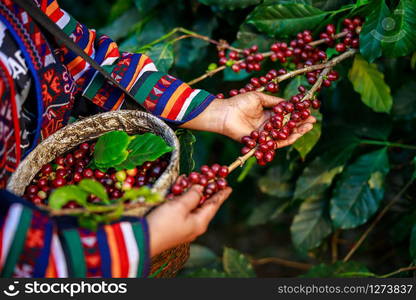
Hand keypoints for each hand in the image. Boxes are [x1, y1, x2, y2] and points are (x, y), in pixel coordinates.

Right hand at [146, 185, 231, 256]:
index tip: (229, 187)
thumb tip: (201, 188)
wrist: (143, 240)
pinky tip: (179, 188)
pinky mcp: (172, 224)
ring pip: (192, 205)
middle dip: (207, 190)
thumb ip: (193, 195)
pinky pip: (182, 208)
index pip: (214, 205)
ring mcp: (183, 225)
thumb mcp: (180, 206)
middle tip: (212, 179)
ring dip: (193, 192)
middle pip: (204, 204)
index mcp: (200, 222)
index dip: (221, 194)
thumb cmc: (164, 223)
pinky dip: (182, 197)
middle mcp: (194, 225)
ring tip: (195, 179)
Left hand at [182, 92, 315, 147]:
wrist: (225, 113)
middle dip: (300, 124)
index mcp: (267, 114)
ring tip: (307, 127)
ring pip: (283, 135)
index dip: (297, 114)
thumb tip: (289, 103)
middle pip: (287, 127)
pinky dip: (285, 139)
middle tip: (312, 121)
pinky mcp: (259, 142)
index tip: (308, 111)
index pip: (286, 116)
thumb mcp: (259, 98)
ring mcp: (264, 134)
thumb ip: (274, 101)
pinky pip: (274, 142)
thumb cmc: (238, 102)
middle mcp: (267, 125)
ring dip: (296, 132)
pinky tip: (295, 134)